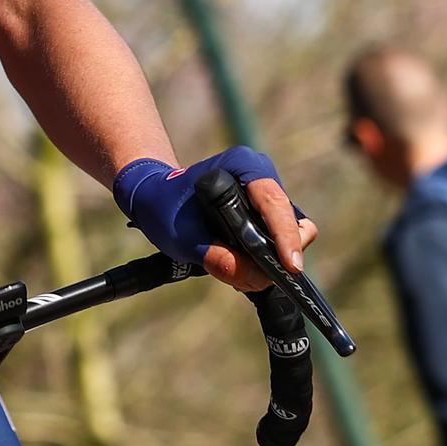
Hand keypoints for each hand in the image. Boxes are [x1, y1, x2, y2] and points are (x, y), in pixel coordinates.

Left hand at [112, 147, 318, 291]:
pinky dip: (267, 256)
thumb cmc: (164, 207)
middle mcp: (261, 176)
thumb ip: (216, 257)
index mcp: (244, 165)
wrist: (155, 198)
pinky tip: (241, 264)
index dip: (286, 236)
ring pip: (290, 233)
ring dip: (273, 257)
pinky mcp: (265, 213)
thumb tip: (258, 279)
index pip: (275, 203)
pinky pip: (279, 239)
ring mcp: (266, 195)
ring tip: (242, 273)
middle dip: (281, 252)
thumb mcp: (182, 236)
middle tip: (255, 277)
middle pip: (291, 221)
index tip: (291, 266)